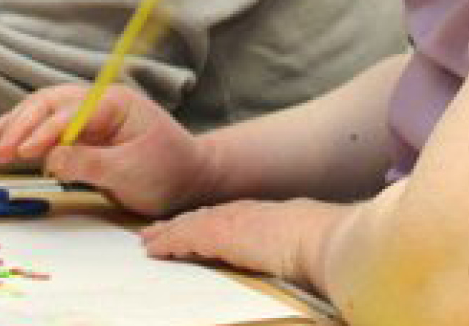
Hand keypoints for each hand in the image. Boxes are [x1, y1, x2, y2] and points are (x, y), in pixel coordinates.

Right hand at [0, 83, 215, 216]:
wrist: (191, 178)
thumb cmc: (169, 172)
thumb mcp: (132, 172)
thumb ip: (90, 164)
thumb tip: (50, 160)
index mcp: (114, 103)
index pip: (68, 112)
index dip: (42, 132)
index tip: (22, 152)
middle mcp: (98, 101)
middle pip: (49, 103)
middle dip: (21, 125)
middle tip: (1, 151)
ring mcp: (89, 114)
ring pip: (43, 109)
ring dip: (17, 123)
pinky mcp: (83, 131)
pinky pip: (48, 124)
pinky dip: (25, 130)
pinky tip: (2, 133)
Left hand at [140, 198, 345, 290]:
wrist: (320, 239)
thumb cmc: (320, 245)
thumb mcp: (297, 243)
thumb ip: (283, 247)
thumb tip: (289, 256)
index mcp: (257, 215)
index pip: (220, 217)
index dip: (199, 223)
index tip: (184, 228)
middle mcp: (239, 213)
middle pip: (198, 218)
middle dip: (175, 225)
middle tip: (153, 233)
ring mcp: (228, 221)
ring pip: (187, 226)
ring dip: (165, 234)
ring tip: (147, 242)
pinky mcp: (218, 234)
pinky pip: (185, 238)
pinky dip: (168, 244)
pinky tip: (155, 251)